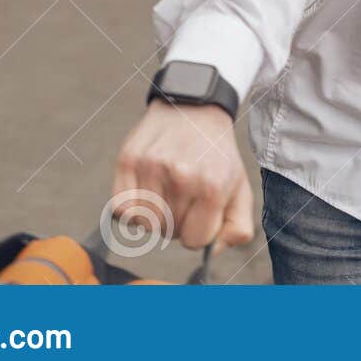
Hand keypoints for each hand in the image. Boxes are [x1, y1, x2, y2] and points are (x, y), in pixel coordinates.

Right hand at [111, 100, 254, 254]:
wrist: (194, 109)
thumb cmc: (216, 154)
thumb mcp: (240, 186)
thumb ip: (237, 226)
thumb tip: (213, 252)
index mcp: (213, 185)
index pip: (195, 241)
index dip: (198, 232)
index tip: (200, 214)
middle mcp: (182, 176)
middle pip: (169, 233)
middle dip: (178, 222)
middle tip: (185, 197)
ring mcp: (152, 167)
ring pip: (144, 225)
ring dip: (155, 217)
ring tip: (167, 194)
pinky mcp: (128, 159)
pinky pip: (120, 210)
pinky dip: (131, 211)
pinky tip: (145, 196)